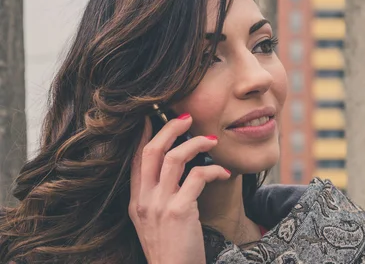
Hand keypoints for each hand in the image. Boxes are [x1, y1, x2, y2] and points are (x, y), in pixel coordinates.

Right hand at [129, 114, 229, 263]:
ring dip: (196, 143)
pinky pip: (198, 176)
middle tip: (187, 117)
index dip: (145, 135)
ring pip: (175, 157)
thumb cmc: (171, 249)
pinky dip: (214, 169)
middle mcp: (144, 200)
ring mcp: (160, 205)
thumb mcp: (153, 222)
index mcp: (136, 201)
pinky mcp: (180, 211)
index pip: (136, 160)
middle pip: (152, 151)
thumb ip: (157, 197)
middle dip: (170, 128)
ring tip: (212, 141)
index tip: (153, 117)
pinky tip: (224, 171)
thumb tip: (173, 172)